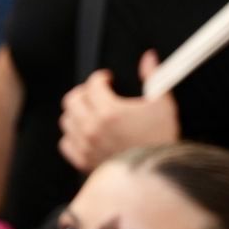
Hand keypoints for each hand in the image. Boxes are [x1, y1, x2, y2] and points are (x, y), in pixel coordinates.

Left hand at [57, 51, 179, 171]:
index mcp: (109, 111)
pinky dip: (71, 135)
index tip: (107, 79)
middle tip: (95, 92)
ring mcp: (84, 145)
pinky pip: (65, 143)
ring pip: (66, 120)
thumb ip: (153, 77)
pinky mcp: (82, 160)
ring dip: (76, 112)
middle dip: (83, 92)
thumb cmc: (161, 137)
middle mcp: (92, 127)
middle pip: (72, 100)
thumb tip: (148, 57)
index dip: (100, 78)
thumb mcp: (163, 104)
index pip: (93, 85)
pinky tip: (84, 132)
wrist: (157, 172)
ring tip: (90, 111)